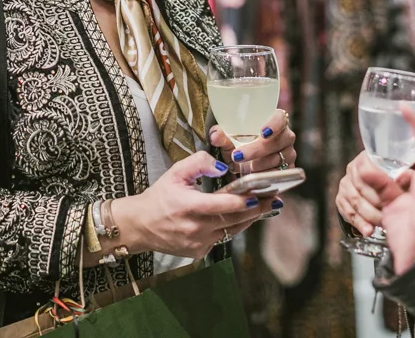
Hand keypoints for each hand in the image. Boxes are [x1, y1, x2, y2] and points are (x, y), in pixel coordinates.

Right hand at [113, 151, 277, 258]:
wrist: (140, 226)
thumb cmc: (159, 196)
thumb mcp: (175, 172)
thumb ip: (199, 163)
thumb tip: (222, 167)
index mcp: (189, 206)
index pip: (222, 205)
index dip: (244, 200)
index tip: (261, 194)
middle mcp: (195, 228)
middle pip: (233, 219)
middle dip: (256, 209)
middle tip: (274, 200)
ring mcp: (199, 243)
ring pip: (232, 231)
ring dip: (249, 219)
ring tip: (266, 207)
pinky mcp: (199, 252)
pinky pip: (222, 239)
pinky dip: (233, 227)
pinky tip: (242, 217)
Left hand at [209, 109, 296, 175]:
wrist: (245, 162)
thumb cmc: (240, 144)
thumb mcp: (230, 139)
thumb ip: (222, 136)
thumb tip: (215, 135)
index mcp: (275, 121)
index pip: (281, 118)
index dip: (274, 125)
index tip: (262, 133)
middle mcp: (285, 137)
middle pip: (278, 141)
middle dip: (257, 150)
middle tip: (238, 156)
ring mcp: (288, 154)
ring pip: (278, 160)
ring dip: (259, 165)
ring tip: (242, 168)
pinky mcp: (288, 170)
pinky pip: (279, 175)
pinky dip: (265, 176)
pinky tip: (253, 177)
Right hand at [335, 151, 411, 236]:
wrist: (390, 200)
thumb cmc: (399, 185)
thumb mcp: (406, 179)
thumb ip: (407, 178)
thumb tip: (408, 174)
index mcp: (368, 158)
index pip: (367, 168)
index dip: (379, 182)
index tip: (391, 195)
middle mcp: (353, 169)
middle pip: (361, 187)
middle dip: (377, 203)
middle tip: (392, 212)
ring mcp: (345, 184)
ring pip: (354, 201)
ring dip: (369, 215)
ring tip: (382, 223)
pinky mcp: (341, 199)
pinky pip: (347, 212)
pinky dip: (359, 223)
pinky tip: (368, 229)